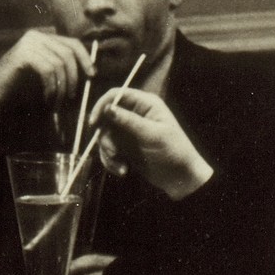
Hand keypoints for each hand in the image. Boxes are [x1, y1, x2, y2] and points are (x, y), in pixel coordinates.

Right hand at [0, 30, 91, 139]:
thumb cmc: (20, 86)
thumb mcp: (45, 73)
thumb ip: (62, 66)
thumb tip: (90, 69)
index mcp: (42, 37)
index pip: (72, 43)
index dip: (85, 59)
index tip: (92, 75)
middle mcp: (35, 35)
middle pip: (68, 52)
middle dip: (74, 76)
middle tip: (73, 96)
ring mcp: (28, 43)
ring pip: (59, 64)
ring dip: (62, 87)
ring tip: (57, 102)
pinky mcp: (23, 54)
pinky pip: (48, 71)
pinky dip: (52, 88)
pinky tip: (47, 98)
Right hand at [89, 88, 212, 199]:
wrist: (181, 178)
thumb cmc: (173, 151)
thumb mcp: (151, 135)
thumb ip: (128, 121)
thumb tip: (107, 108)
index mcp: (145, 104)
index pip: (116, 95)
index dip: (102, 106)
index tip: (93, 123)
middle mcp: (135, 114)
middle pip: (106, 118)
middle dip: (105, 137)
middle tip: (113, 152)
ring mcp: (128, 131)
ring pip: (105, 136)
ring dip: (108, 153)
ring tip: (121, 166)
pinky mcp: (125, 147)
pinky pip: (109, 150)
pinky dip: (111, 161)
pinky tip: (123, 170)